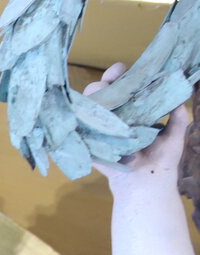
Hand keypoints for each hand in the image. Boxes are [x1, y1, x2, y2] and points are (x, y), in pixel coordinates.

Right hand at [86, 62, 190, 185]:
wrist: (146, 184)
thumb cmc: (162, 161)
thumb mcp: (175, 134)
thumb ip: (177, 116)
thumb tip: (180, 92)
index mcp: (134, 113)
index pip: (124, 88)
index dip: (120, 76)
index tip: (121, 69)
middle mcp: (116, 119)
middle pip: (102, 94)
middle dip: (104, 83)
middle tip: (110, 80)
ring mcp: (101, 131)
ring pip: (89, 107)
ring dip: (93, 98)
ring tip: (101, 96)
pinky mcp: (90, 145)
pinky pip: (79, 130)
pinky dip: (76, 119)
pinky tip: (81, 110)